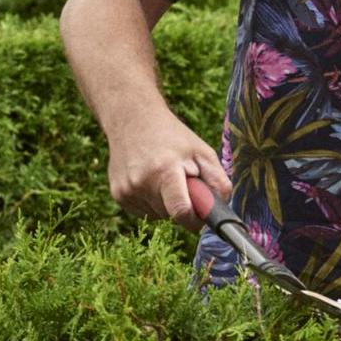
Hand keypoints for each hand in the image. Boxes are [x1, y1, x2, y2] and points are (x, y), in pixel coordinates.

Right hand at [105, 106, 231, 227]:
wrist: (132, 121)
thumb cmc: (173, 136)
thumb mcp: (201, 151)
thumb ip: (217, 180)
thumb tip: (223, 207)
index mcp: (164, 170)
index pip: (181, 212)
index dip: (195, 220)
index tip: (202, 216)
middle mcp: (141, 182)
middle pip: (171, 215)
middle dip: (183, 205)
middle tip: (183, 181)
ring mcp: (126, 190)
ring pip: (158, 215)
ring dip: (167, 204)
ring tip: (164, 177)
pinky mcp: (117, 195)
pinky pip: (144, 212)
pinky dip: (152, 202)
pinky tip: (151, 181)